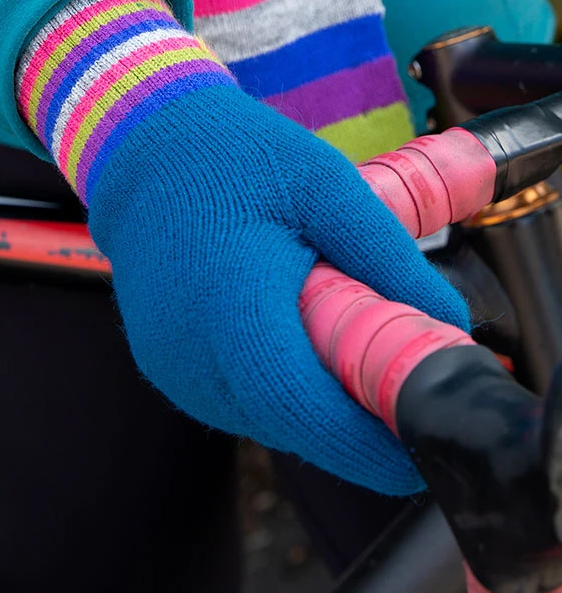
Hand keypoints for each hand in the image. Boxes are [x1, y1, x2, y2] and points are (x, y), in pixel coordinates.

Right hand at [87, 83, 469, 495]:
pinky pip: (239, 398)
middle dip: (357, 425)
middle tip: (405, 387)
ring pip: (267, 417)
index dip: (372, 445)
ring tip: (350, 344)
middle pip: (295, 425)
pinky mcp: (166, 367)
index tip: (425, 445)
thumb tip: (447, 325)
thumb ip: (387, 259)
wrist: (144, 147)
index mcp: (233, 311)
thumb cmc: (235, 158)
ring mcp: (174, 369)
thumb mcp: (327, 187)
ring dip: (318, 403)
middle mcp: (193, 358)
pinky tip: (300, 336)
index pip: (309, 411)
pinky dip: (281, 385)